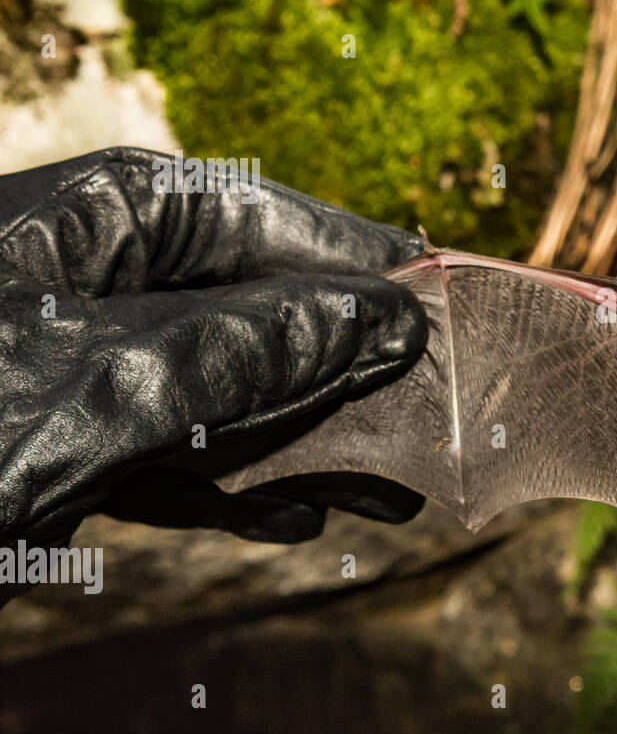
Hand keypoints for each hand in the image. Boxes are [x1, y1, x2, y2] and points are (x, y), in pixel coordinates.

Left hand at [0, 148, 428, 571]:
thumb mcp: (113, 384)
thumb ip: (259, 345)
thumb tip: (386, 319)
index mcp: (93, 217)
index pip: (261, 219)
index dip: (357, 263)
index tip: (443, 306)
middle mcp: (88, 274)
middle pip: (250, 310)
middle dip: (338, 376)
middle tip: (429, 424)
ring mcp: (72, 360)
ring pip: (220, 390)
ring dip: (302, 445)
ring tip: (386, 493)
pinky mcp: (56, 438)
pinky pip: (169, 450)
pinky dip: (229, 488)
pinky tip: (289, 516)